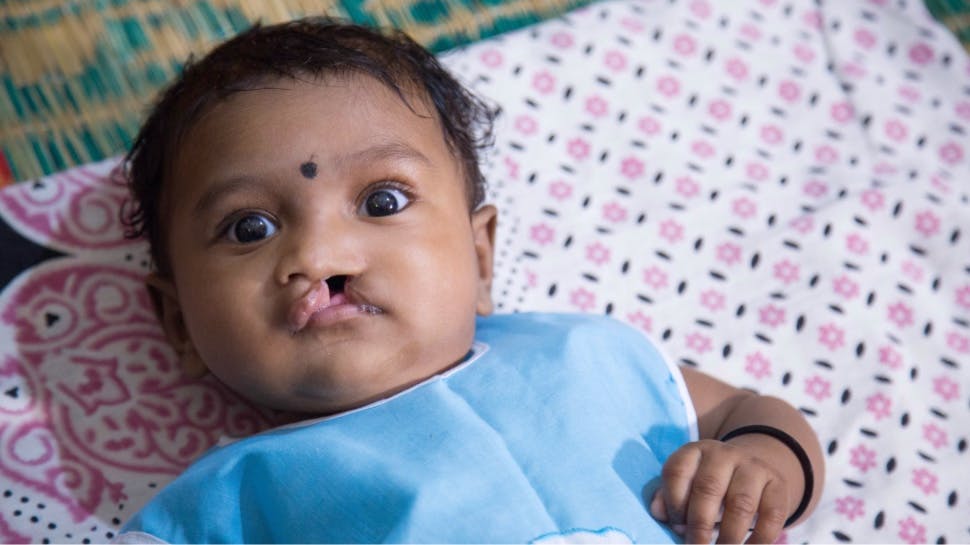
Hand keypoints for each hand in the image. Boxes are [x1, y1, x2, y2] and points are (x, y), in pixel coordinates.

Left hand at [649, 439, 793, 543]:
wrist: (751, 472)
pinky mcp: (778, 484)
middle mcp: (724, 454)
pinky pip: (772, 515)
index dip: (674, 503)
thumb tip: (658, 513)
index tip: (676, 528)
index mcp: (695, 451)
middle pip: (708, 488)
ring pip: (740, 503)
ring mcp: (753, 467)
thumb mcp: (686, 486)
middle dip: (698, 525)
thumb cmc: (709, 486)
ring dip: (728, 536)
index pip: (677, 471)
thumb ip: (669, 499)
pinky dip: (759, 540)